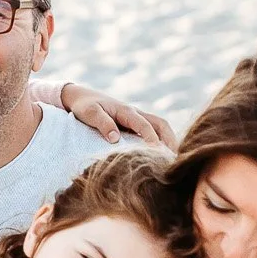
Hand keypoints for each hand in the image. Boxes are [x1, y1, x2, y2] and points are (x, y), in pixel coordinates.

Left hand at [60, 81, 176, 151]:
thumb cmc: (85, 106)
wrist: (81, 97)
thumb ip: (103, 124)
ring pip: (160, 127)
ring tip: (174, 160)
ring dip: (169, 141)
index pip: (144, 125)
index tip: (157, 154)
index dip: (152, 139)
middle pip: (161, 124)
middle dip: (170, 140)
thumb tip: (115, 140)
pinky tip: (163, 156)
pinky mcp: (134, 125)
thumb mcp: (90, 113)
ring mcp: (137, 118)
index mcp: (126, 111)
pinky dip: (162, 141)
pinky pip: (153, 131)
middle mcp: (136, 113)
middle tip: (175, 159)